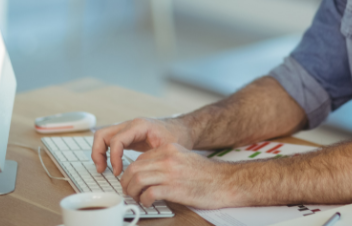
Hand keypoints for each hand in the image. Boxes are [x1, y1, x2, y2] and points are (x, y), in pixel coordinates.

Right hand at [91, 117, 192, 174]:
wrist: (183, 129)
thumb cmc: (178, 137)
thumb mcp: (167, 148)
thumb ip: (152, 158)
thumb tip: (137, 173)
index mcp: (139, 126)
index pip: (117, 139)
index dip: (114, 157)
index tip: (118, 171)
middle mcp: (130, 125)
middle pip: (103, 134)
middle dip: (98, 152)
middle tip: (101, 169)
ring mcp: (127, 129)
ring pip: (103, 136)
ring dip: (99, 152)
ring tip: (102, 168)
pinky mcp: (128, 136)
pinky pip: (110, 141)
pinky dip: (106, 152)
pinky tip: (111, 165)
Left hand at [120, 143, 237, 208]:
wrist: (225, 181)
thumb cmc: (206, 174)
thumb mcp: (184, 158)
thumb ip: (167, 161)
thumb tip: (149, 171)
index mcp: (169, 149)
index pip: (140, 159)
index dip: (131, 172)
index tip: (131, 181)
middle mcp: (167, 158)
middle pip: (134, 168)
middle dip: (126, 182)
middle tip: (128, 191)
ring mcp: (170, 173)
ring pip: (137, 180)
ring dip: (132, 192)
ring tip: (137, 198)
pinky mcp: (174, 189)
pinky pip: (149, 193)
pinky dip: (144, 200)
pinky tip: (148, 202)